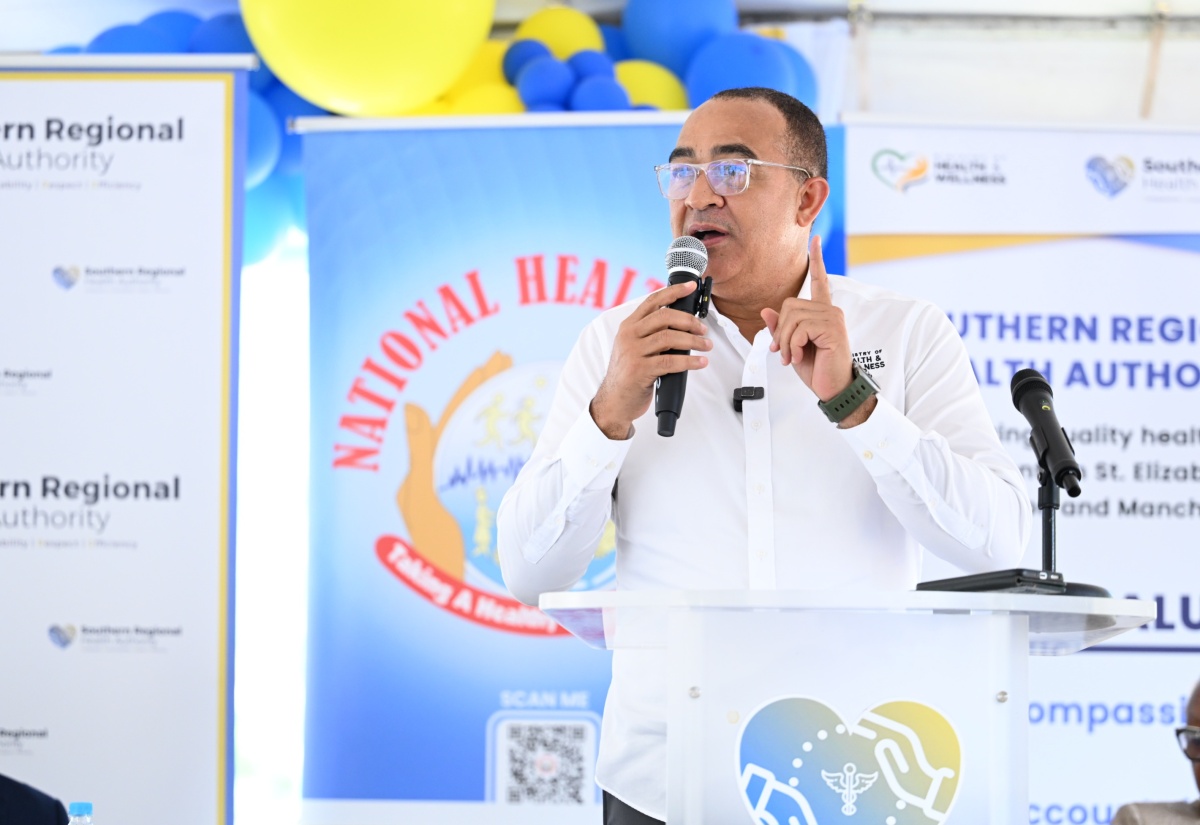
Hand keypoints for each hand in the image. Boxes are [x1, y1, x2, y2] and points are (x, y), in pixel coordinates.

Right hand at [590, 281, 710, 438]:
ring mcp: (633, 352)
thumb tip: (681, 324)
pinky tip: (700, 362)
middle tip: (703, 328)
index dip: (673, 292)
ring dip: (693, 340)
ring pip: (670, 338)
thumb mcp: (634, 347)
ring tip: (706, 345)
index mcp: (629, 326)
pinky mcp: (640, 370)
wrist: (614, 401)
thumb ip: (650, 334)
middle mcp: (629, 335)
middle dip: (689, 320)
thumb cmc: (629, 374)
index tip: (691, 287)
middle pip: (664, 316)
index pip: (653, 301)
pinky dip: (689, 361)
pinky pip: (671, 361)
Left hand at [761, 235, 852, 402]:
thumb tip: (766, 310)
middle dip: (780, 332)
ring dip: (785, 342)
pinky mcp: (833, 329)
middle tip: (784, 352)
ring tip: (792, 357)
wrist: (833, 388)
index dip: (817, 260)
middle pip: (789, 305)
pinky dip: (793, 346)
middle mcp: (830, 310)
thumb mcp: (791, 346)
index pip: (819, 280)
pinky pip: (799, 329)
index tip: (815, 240)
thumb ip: (781, 328)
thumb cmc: (816, 368)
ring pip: (791, 318)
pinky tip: (800, 356)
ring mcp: (833, 318)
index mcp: (822, 312)